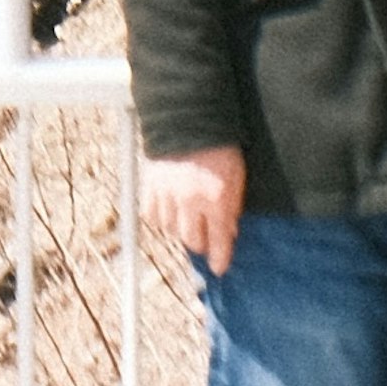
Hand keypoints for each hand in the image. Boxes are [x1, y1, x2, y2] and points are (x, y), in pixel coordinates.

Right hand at [144, 147, 247, 275]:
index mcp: (216, 199)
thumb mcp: (236, 177)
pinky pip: (152, 215)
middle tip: (204, 235)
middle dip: (201, 242)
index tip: (219, 268)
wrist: (189, 117)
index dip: (219, 259)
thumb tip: (229, 232)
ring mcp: (167, 193)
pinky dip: (160, 217)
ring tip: (187, 217)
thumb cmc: (219, 147)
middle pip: (192, 241)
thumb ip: (232, 207)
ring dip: (180, 228)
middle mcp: (190, 200)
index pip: (218, 241)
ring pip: (171, 230)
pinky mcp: (150, 184)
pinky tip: (169, 209)